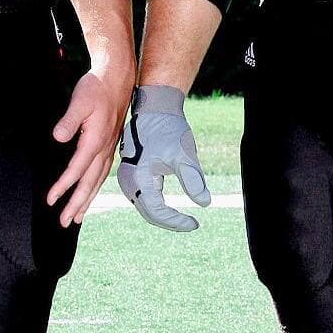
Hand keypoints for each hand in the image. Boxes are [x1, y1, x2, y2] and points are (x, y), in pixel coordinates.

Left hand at [48, 69, 131, 226]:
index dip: (63, 186)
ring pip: (97, 181)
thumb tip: (58, 137)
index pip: (77, 170)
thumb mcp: (80, 100)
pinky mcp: (108, 145)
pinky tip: (89, 194)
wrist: (116, 78)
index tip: (51, 200)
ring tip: (77, 218)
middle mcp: (103, 149)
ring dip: (86, 200)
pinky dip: (94, 188)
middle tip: (64, 222)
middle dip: (77, 204)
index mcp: (95, 141)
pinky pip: (101, 173)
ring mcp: (108, 148)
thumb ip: (69, 120)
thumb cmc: (95, 88)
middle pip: (89, 183)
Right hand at [116, 84, 211, 231]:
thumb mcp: (184, 155)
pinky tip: (171, 208)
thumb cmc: (168, 129)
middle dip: (170, 221)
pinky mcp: (131, 174)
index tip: (195, 223)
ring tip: (183, 219)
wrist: (155, 108)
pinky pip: (143, 197)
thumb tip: (205, 203)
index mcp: (138, 177)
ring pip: (145, 207)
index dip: (176, 221)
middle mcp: (127, 181)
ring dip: (163, 215)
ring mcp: (127, 178)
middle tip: (191, 224)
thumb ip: (194, 180)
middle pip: (149, 213)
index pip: (157, 212)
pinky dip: (157, 206)